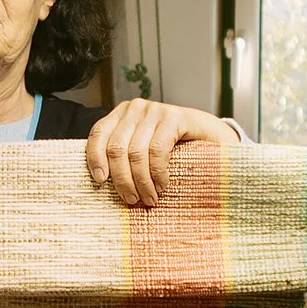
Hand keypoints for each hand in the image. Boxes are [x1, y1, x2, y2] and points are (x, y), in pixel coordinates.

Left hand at [86, 99, 239, 206]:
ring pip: (136, 152)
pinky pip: (158, 150)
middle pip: (117, 147)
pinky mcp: (175, 117)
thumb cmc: (174, 147)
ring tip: (148, 198)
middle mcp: (136, 108)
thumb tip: (102, 181)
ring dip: (141, 181)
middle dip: (122, 179)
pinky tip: (162, 185)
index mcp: (122, 114)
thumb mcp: (143, 149)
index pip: (98, 134)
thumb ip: (124, 156)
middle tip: (131, 199)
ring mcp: (155, 111)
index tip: (100, 181)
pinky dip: (157, 173)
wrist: (211, 136)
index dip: (95, 158)